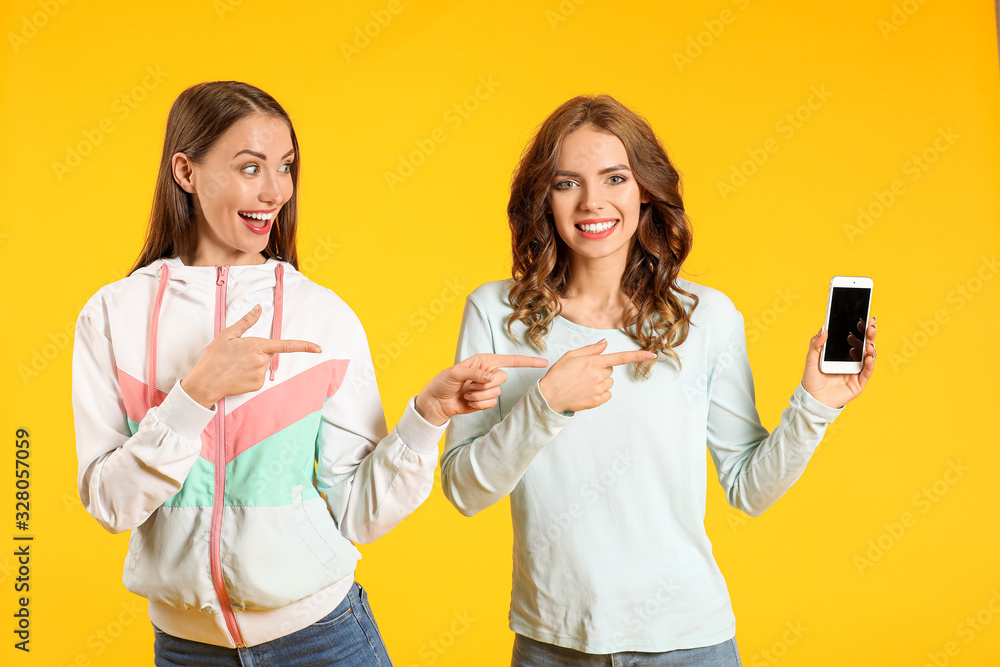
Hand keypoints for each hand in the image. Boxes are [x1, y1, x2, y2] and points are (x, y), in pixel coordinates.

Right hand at [181, 305, 321, 407]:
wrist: (204, 383)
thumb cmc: (214, 358)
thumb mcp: (227, 335)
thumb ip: (246, 321)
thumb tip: (258, 308)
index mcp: (256, 346)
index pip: (285, 345)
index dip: (304, 346)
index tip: (318, 348)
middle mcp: (261, 361)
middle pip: (268, 354)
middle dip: (257, 353)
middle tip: (237, 356)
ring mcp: (260, 375)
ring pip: (263, 365)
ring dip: (253, 364)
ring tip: (235, 365)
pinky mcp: (257, 386)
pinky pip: (259, 377)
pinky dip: (250, 375)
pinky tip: (237, 375)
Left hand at [414, 353, 548, 425]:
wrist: (436, 403)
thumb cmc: (443, 383)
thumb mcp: (455, 373)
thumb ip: (474, 374)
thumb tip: (490, 377)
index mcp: (484, 361)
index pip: (510, 360)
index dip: (527, 361)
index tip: (543, 362)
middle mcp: (488, 373)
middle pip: (502, 378)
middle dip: (485, 384)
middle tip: (469, 385)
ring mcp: (487, 388)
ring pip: (496, 393)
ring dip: (479, 395)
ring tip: (466, 394)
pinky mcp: (485, 401)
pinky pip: (490, 403)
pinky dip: (478, 404)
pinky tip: (467, 402)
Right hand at [537, 339, 656, 413]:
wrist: (550, 396)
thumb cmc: (559, 374)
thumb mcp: (571, 356)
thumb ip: (590, 349)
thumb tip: (604, 343)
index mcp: (593, 362)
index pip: (620, 357)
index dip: (637, 356)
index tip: (652, 354)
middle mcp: (599, 375)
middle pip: (610, 370)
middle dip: (601, 370)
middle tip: (584, 373)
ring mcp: (599, 389)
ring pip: (609, 382)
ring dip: (600, 382)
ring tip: (583, 383)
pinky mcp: (598, 400)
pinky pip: (607, 394)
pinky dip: (600, 393)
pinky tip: (586, 392)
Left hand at [802, 316, 876, 407]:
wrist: (812, 399)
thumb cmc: (812, 379)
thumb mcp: (811, 359)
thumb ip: (816, 344)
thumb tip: (823, 328)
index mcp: (842, 352)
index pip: (854, 337)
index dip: (860, 328)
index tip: (864, 318)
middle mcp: (851, 360)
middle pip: (863, 344)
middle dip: (869, 334)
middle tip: (870, 325)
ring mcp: (856, 371)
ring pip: (868, 356)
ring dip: (870, 348)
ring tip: (869, 344)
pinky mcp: (858, 382)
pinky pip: (867, 372)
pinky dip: (869, 364)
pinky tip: (869, 357)